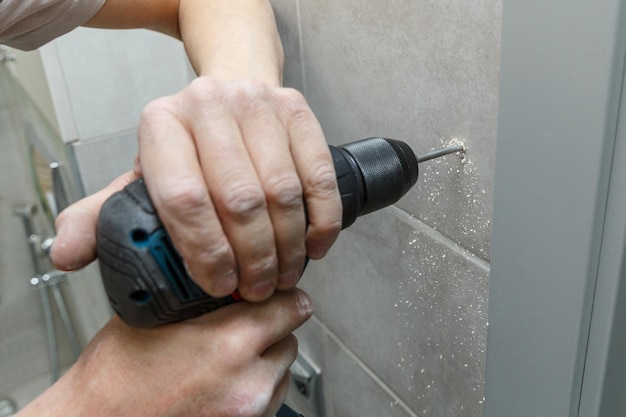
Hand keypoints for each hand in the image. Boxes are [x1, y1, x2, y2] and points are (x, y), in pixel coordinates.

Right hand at [18, 289, 312, 416]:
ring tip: (224, 360)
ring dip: (263, 360)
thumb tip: (222, 274)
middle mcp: (249, 381)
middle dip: (269, 328)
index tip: (271, 292)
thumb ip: (199, 294)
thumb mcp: (153, 315)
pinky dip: (254, 387)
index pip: (292, 305)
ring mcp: (251, 411)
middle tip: (243, 325)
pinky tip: (221, 384)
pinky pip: (269, 398)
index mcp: (230, 344)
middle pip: (290, 337)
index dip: (280, 294)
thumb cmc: (113, 383)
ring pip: (282, 370)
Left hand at [51, 78, 341, 300]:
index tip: (219, 285)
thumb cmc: (189, 147)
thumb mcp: (141, 177)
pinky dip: (320, 220)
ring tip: (282, 275)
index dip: (205, 252)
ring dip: (287, 247)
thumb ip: (102, 216)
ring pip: (281, 191)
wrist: (232, 93)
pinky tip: (313, 246)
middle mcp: (208, 106)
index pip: (183, 198)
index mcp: (161, 124)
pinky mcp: (297, 110)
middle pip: (239, 198)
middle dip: (252, 258)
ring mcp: (258, 103)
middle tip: (256, 289)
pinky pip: (317, 175)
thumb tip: (68, 254)